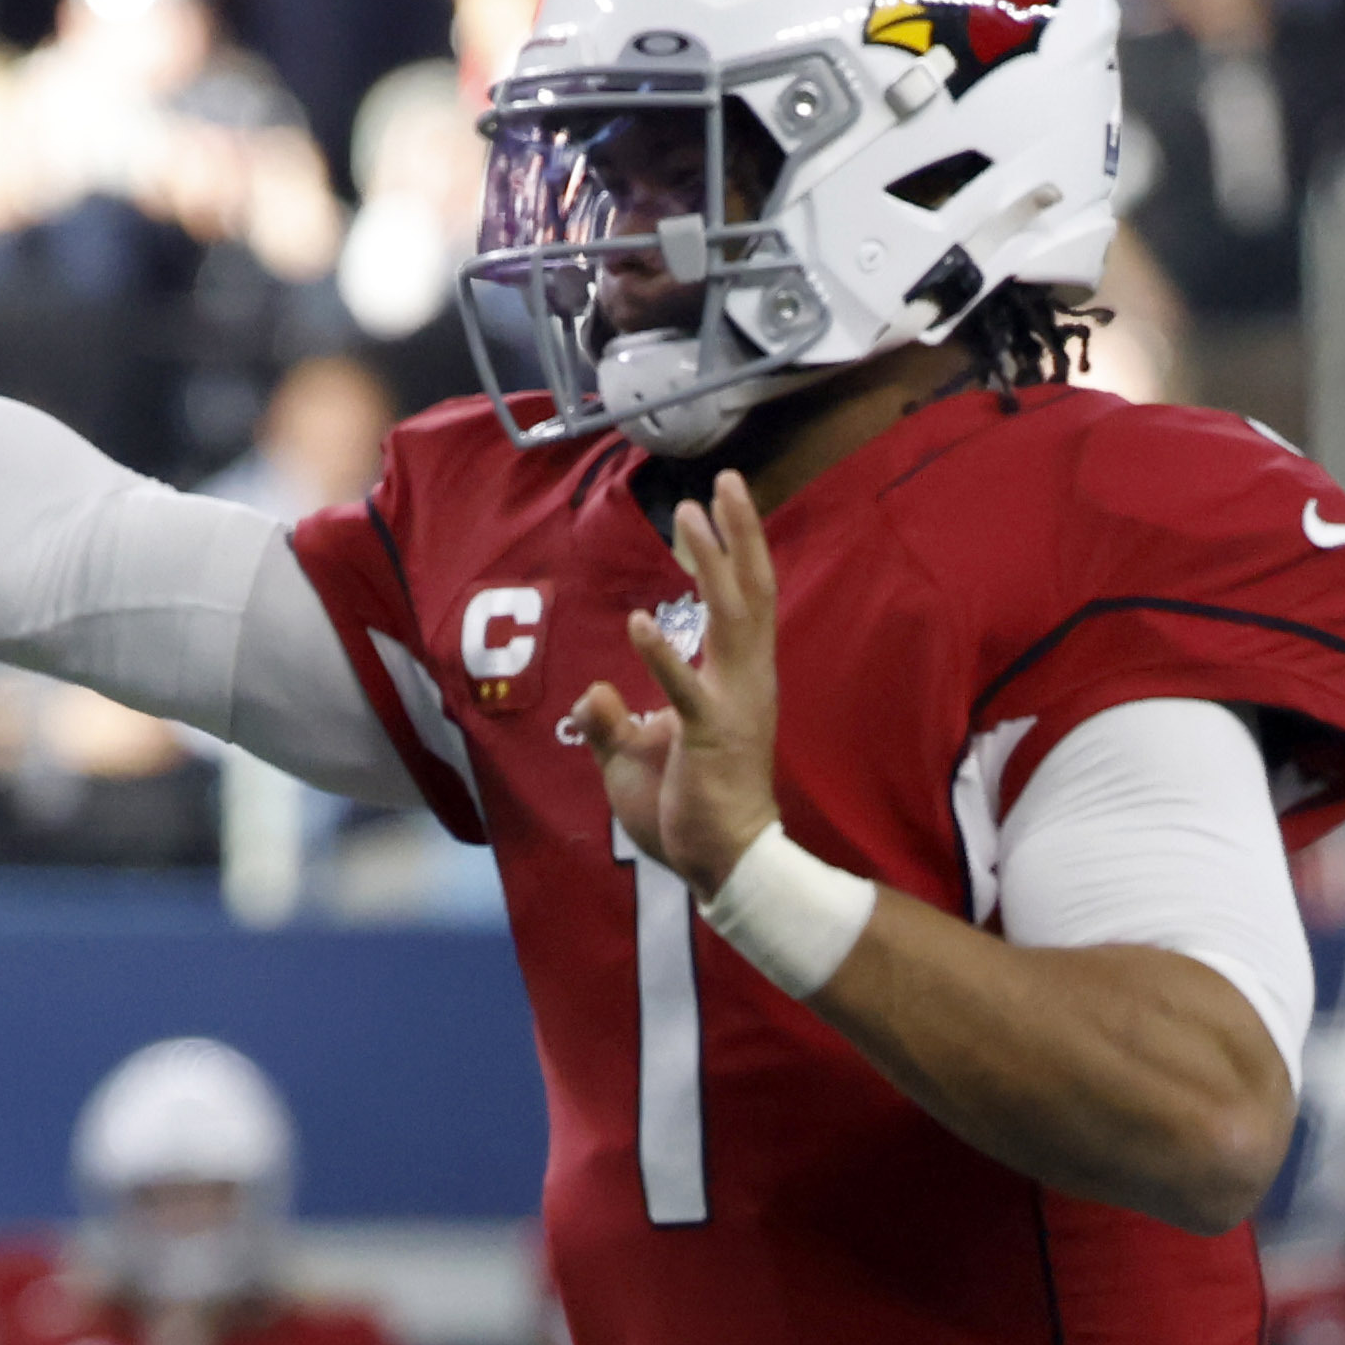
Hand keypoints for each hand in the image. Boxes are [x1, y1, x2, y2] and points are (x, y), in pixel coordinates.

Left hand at [561, 466, 787, 895]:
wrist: (723, 863)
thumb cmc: (685, 811)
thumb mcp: (632, 757)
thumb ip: (612, 720)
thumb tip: (593, 690)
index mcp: (737, 679)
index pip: (742, 601)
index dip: (732, 550)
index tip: (713, 504)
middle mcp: (746, 680)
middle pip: (750, 591)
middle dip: (738, 534)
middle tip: (723, 481)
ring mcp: (733, 705)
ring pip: (732, 619)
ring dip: (711, 565)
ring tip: (690, 518)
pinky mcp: (712, 737)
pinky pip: (686, 689)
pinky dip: (663, 655)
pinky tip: (640, 621)